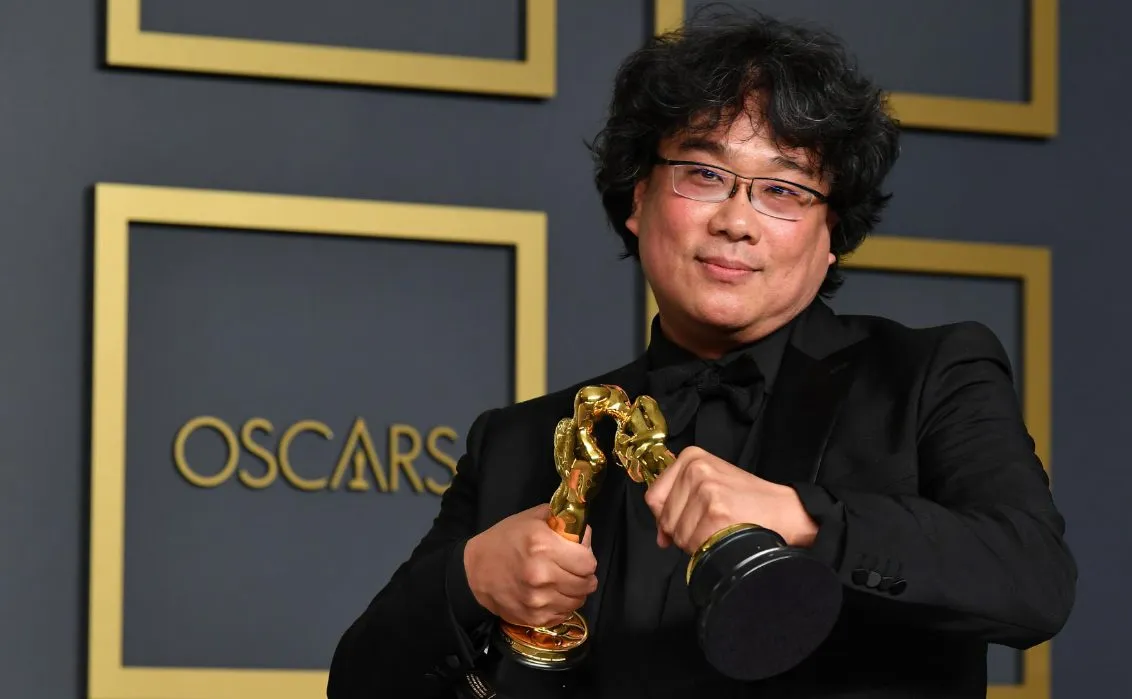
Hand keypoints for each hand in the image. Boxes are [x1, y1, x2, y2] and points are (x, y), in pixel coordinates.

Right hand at [464, 503, 597, 628]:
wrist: (474, 571)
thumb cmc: (505, 540)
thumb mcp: (532, 519)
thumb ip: (562, 522)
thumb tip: (585, 535)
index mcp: (543, 546)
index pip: (588, 562)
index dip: (586, 558)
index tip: (579, 556)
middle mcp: (542, 575)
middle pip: (586, 584)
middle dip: (583, 575)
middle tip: (572, 569)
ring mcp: (538, 600)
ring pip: (578, 601)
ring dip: (574, 592)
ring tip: (561, 582)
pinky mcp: (533, 618)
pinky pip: (563, 614)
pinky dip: (561, 605)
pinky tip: (550, 594)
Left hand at [643, 447, 818, 554]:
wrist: (785, 511)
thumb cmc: (748, 501)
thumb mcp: (710, 486)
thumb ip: (679, 503)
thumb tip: (661, 536)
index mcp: (691, 457)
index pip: (654, 496)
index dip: (664, 517)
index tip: (681, 522)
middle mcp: (696, 469)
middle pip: (665, 517)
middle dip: (682, 532)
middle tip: (709, 527)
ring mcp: (706, 490)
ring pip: (678, 533)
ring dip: (695, 542)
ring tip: (719, 531)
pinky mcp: (716, 511)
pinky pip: (694, 543)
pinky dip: (706, 549)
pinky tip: (724, 538)